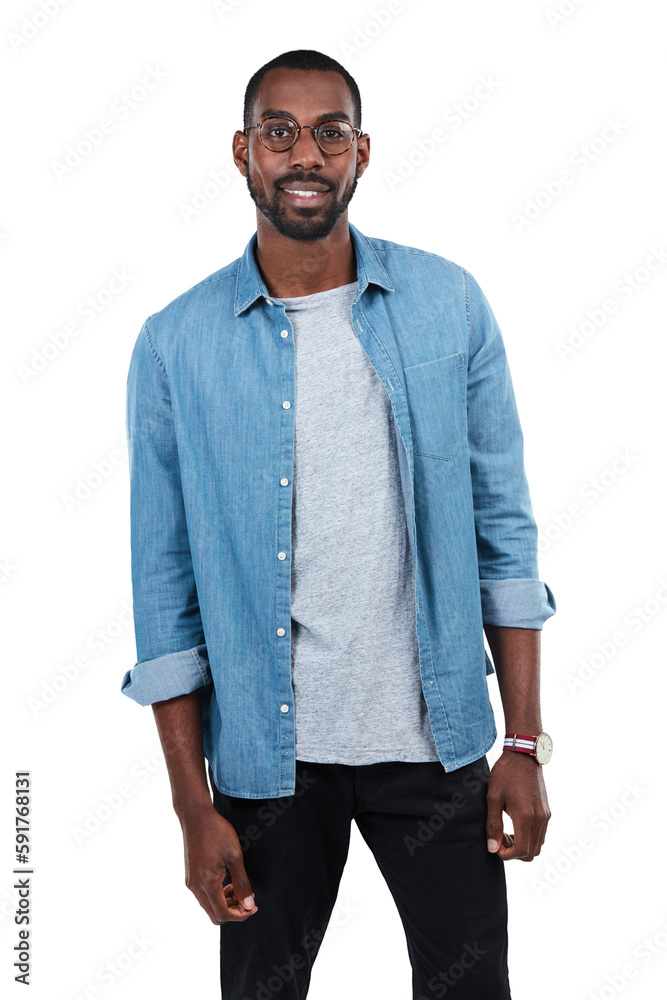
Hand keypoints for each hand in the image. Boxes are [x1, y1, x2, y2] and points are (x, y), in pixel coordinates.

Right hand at [178, 803, 258, 923]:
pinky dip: (216, 895)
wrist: (196, 816)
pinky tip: (227, 881)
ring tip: (238, 888)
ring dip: (225, 903)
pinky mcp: (190, 876)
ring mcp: (191, 882)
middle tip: (247, 898)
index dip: (241, 915)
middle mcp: (195, 887)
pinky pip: (203, 896)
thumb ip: (242, 883)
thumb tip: (248, 905)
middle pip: (215, 915)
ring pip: (209, 906)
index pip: (224, 914)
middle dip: (234, 911)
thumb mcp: (235, 856)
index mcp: (207, 883)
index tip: (253, 906)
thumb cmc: (217, 832)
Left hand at [485, 750, 550, 860]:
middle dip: (515, 853)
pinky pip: (541, 834)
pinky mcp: (547, 811)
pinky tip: (515, 825)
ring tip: (506, 833)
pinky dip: (529, 837)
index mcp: (526, 817)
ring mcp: (546, 815)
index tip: (495, 847)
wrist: (523, 755)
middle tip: (499, 840)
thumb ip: (493, 825)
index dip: (507, 855)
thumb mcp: (493, 798)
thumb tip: (492, 848)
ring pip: (538, 845)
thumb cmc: (505, 774)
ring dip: (523, 846)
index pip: (522, 851)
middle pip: (532, 853)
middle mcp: (540, 819)